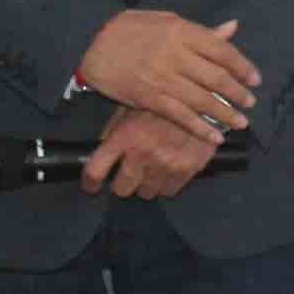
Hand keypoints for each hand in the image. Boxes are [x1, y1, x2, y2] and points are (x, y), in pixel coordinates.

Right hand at [81, 9, 257, 135]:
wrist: (92, 45)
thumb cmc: (131, 30)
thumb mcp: (166, 21)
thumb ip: (200, 30)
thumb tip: (232, 28)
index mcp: (181, 31)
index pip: (222, 51)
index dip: (242, 66)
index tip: (254, 79)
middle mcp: (175, 55)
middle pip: (216, 77)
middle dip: (237, 93)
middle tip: (250, 102)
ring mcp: (163, 78)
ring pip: (202, 100)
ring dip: (225, 114)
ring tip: (240, 122)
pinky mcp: (150, 98)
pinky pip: (181, 116)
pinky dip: (200, 128)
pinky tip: (214, 136)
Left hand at [83, 107, 222, 199]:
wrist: (203, 100)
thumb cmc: (164, 103)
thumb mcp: (132, 107)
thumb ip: (114, 130)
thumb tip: (101, 149)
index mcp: (125, 136)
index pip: (96, 170)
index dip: (90, 182)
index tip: (91, 185)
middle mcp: (142, 153)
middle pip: (121, 189)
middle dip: (122, 183)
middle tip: (128, 174)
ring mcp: (164, 164)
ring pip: (146, 193)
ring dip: (146, 184)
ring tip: (152, 168)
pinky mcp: (185, 171)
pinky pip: (168, 192)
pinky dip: (166, 184)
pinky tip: (167, 170)